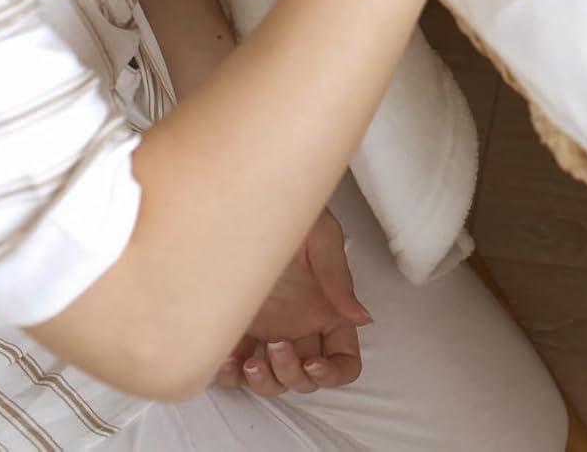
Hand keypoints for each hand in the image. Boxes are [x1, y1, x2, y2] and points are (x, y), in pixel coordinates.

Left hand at [216, 208, 368, 397]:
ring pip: (271, 381)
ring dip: (263, 382)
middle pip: (304, 378)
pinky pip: (232, 370)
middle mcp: (299, 327)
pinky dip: (228, 376)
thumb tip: (362, 317)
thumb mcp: (322, 239)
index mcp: (327, 311)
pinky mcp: (236, 329)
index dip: (333, 372)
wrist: (246, 204)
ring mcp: (268, 331)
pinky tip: (224, 360)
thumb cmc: (290, 216)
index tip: (313, 364)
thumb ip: (338, 280)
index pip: (344, 359)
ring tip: (249, 361)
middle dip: (291, 375)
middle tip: (276, 348)